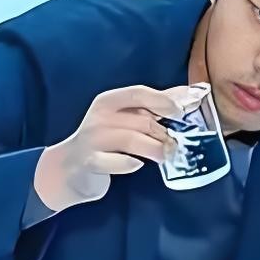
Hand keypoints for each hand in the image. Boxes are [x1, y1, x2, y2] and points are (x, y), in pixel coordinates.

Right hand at [34, 85, 199, 211]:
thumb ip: (154, 105)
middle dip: (163, 133)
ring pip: (131, 139)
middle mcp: (99, 117)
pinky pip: (114, 162)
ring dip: (154, 149)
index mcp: (108, 102)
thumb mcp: (124, 118)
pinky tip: (136, 165)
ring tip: (164, 156)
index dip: (162, 100)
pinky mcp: (89, 162)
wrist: (69, 167)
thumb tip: (190, 93)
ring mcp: (92, 140)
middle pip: (141, 120)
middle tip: (175, 145)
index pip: (138, 93)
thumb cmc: (104, 140)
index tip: (181, 111)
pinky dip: (128, 164)